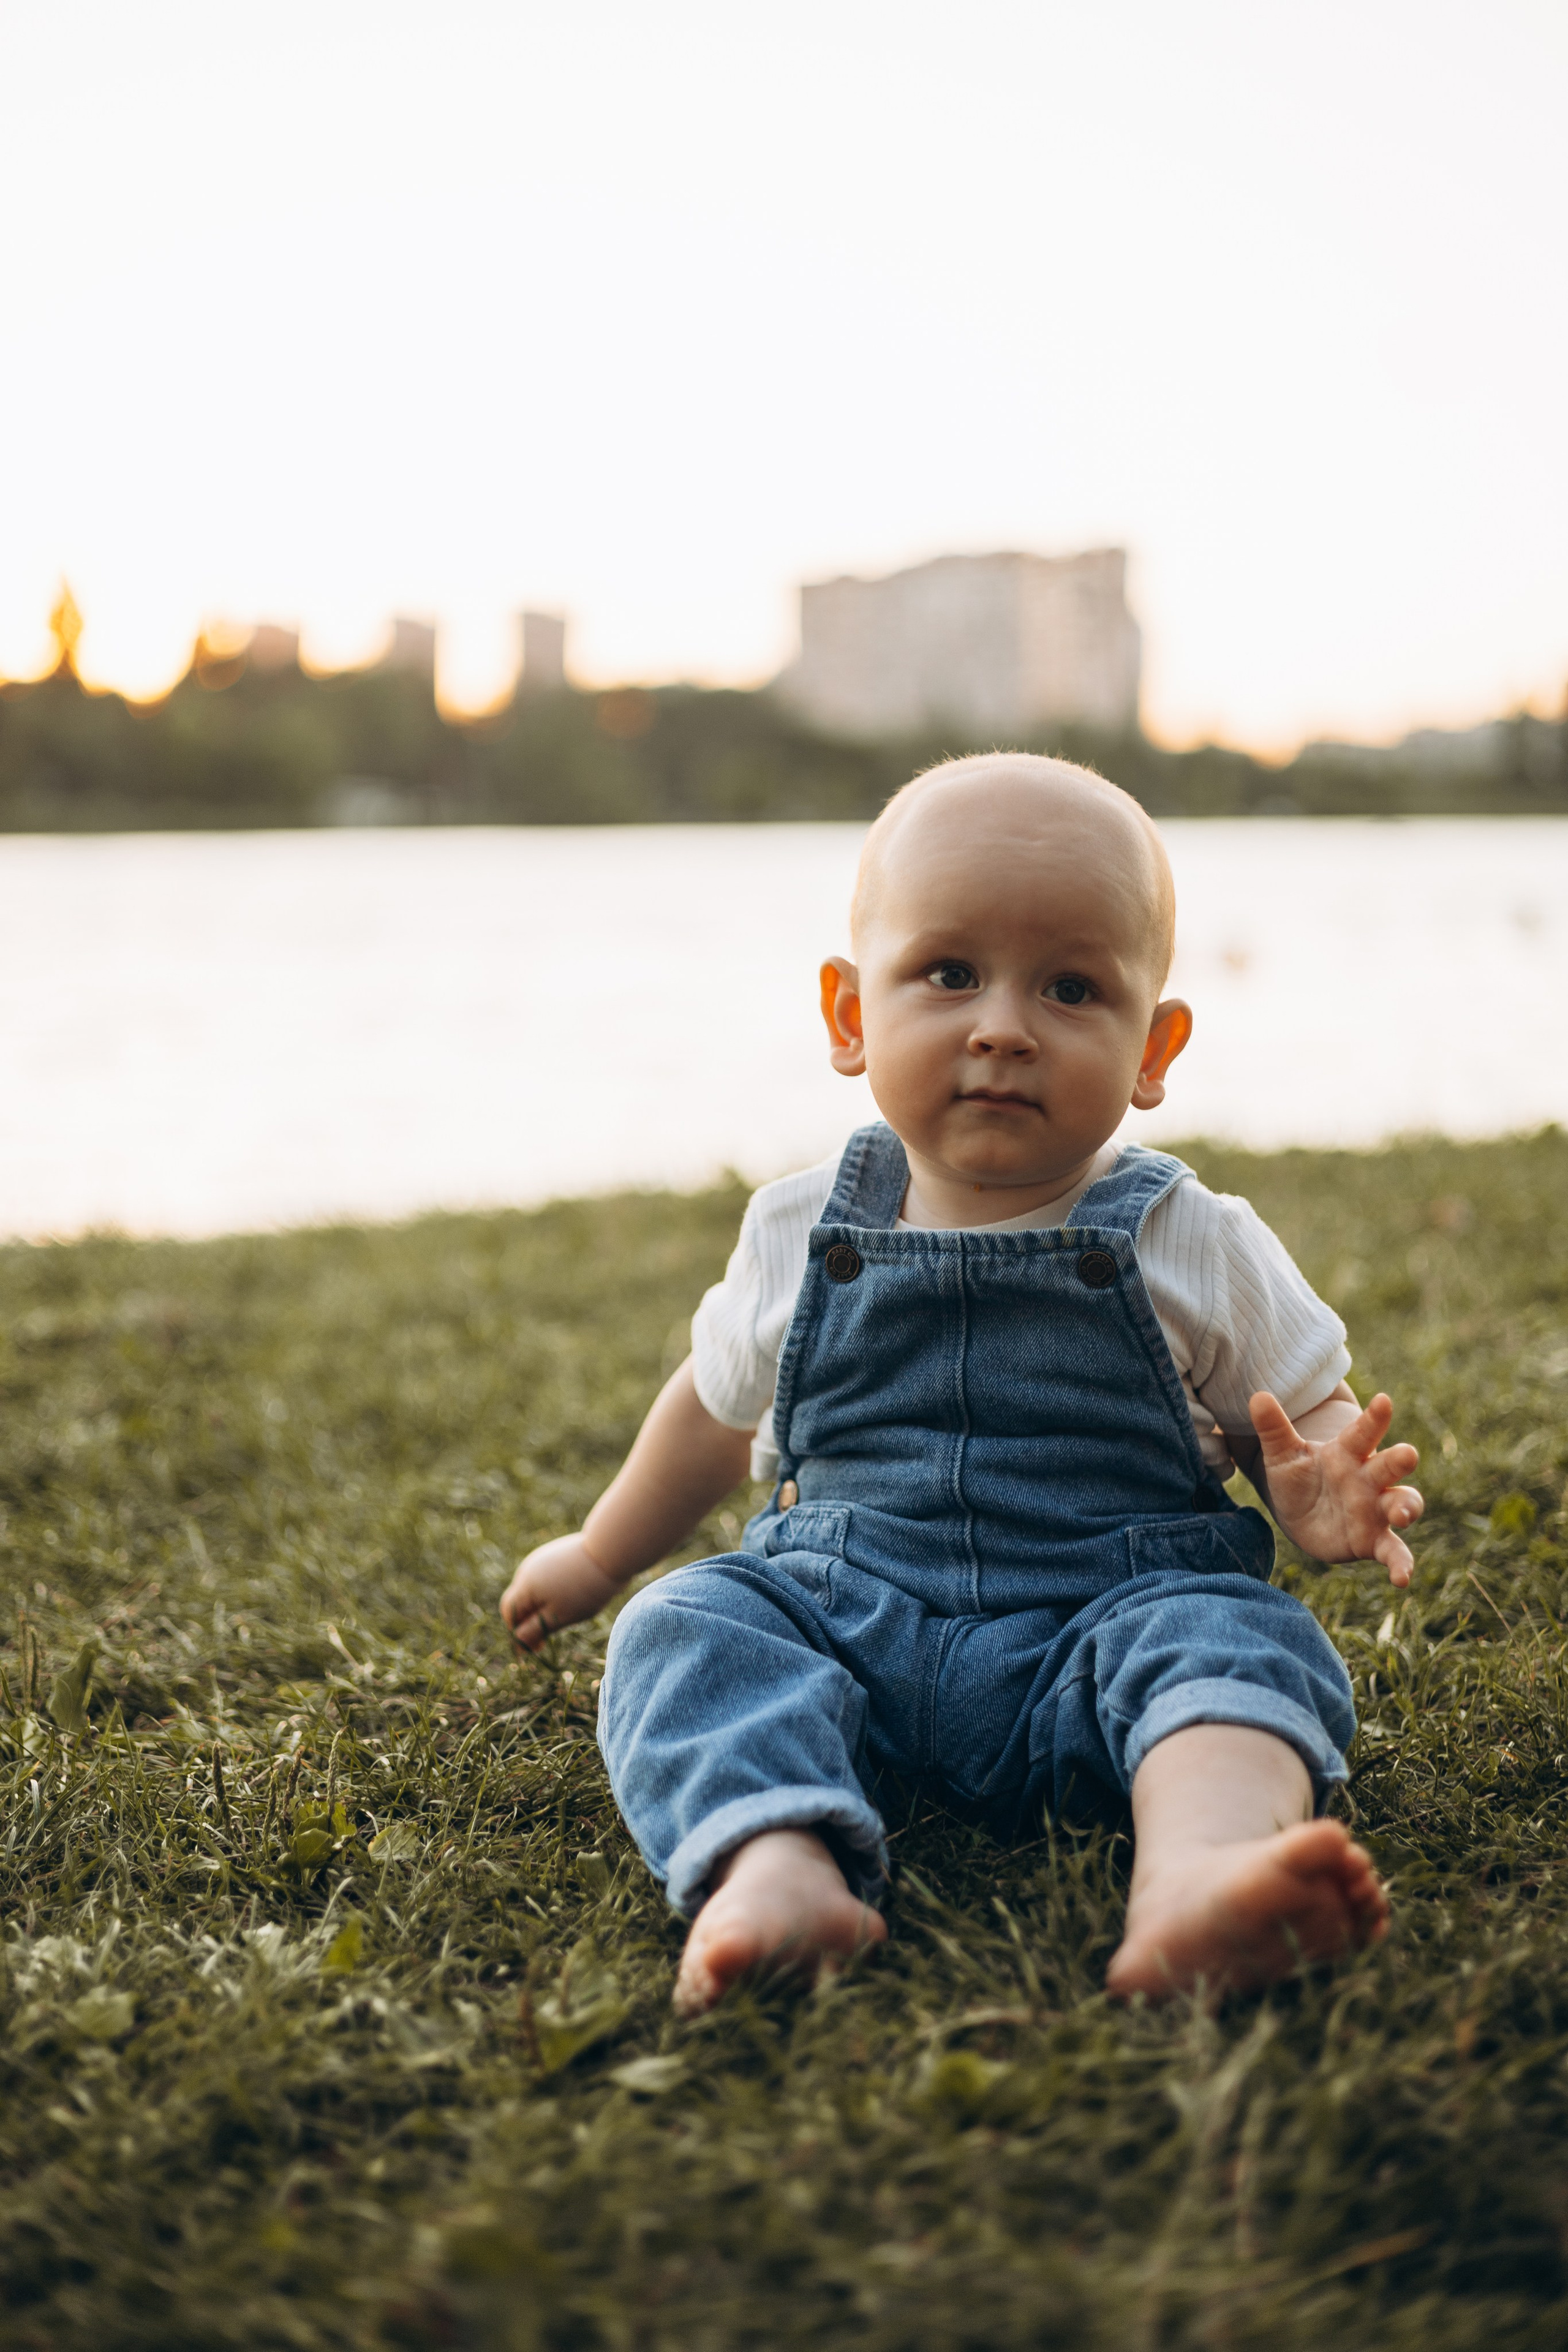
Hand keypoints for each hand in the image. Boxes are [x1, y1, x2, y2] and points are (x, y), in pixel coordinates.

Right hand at [499, 1534, 623, 1652]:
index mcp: (525, 1585)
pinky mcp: (557, 1553)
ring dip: (543, 1605)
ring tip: (568, 1612)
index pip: (509, 1612)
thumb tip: (518, 1645)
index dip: (519, 1632)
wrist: (611, 1551)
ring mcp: (543, 1557)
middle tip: (553, 1632)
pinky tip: (574, 1595)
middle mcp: (529, 1568)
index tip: (540, 1646)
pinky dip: (553, 1591)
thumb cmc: (585, 1589)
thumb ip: (535, 1630)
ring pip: (535, 1588)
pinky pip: (547, 1577)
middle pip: (521, 1600)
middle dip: (531, 1619)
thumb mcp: (559, 1617)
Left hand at [1248, 1390, 1422, 1585]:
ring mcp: (1375, 1509)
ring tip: (1403, 1513)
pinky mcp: (1373, 1540)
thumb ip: (1273, 1428)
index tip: (1383, 1400)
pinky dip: (1401, 1564)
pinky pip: (1393, 1551)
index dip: (1374, 1417)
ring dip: (1407, 1507)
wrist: (1299, 1514)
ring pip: (1402, 1503)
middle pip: (1389, 1465)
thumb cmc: (1297, 1476)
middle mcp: (1368, 1479)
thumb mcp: (1281, 1453)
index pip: (1362, 1431)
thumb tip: (1256, 1395)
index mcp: (1348, 1453)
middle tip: (1407, 1454)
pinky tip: (1402, 1579)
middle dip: (1400, 1459)